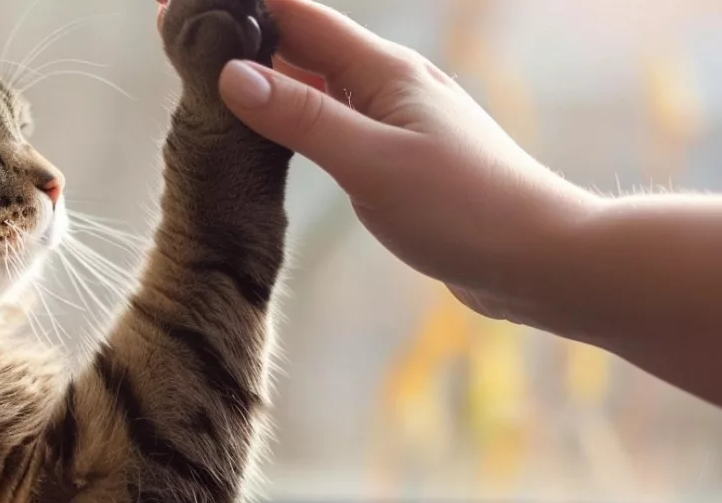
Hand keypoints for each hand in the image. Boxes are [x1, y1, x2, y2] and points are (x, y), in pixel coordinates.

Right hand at [209, 0, 601, 323]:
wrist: (535, 258)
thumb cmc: (464, 209)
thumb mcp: (372, 163)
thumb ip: (302, 118)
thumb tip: (233, 75)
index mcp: (384, 71)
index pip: (300, 15)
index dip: (246, 3)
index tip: (188, 2)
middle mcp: (389, 84)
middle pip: (305, 44)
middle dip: (248, 37)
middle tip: (186, 40)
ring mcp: (395, 119)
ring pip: (318, 85)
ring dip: (269, 78)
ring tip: (212, 80)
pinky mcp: (399, 156)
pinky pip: (334, 122)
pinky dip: (295, 119)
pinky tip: (271, 132)